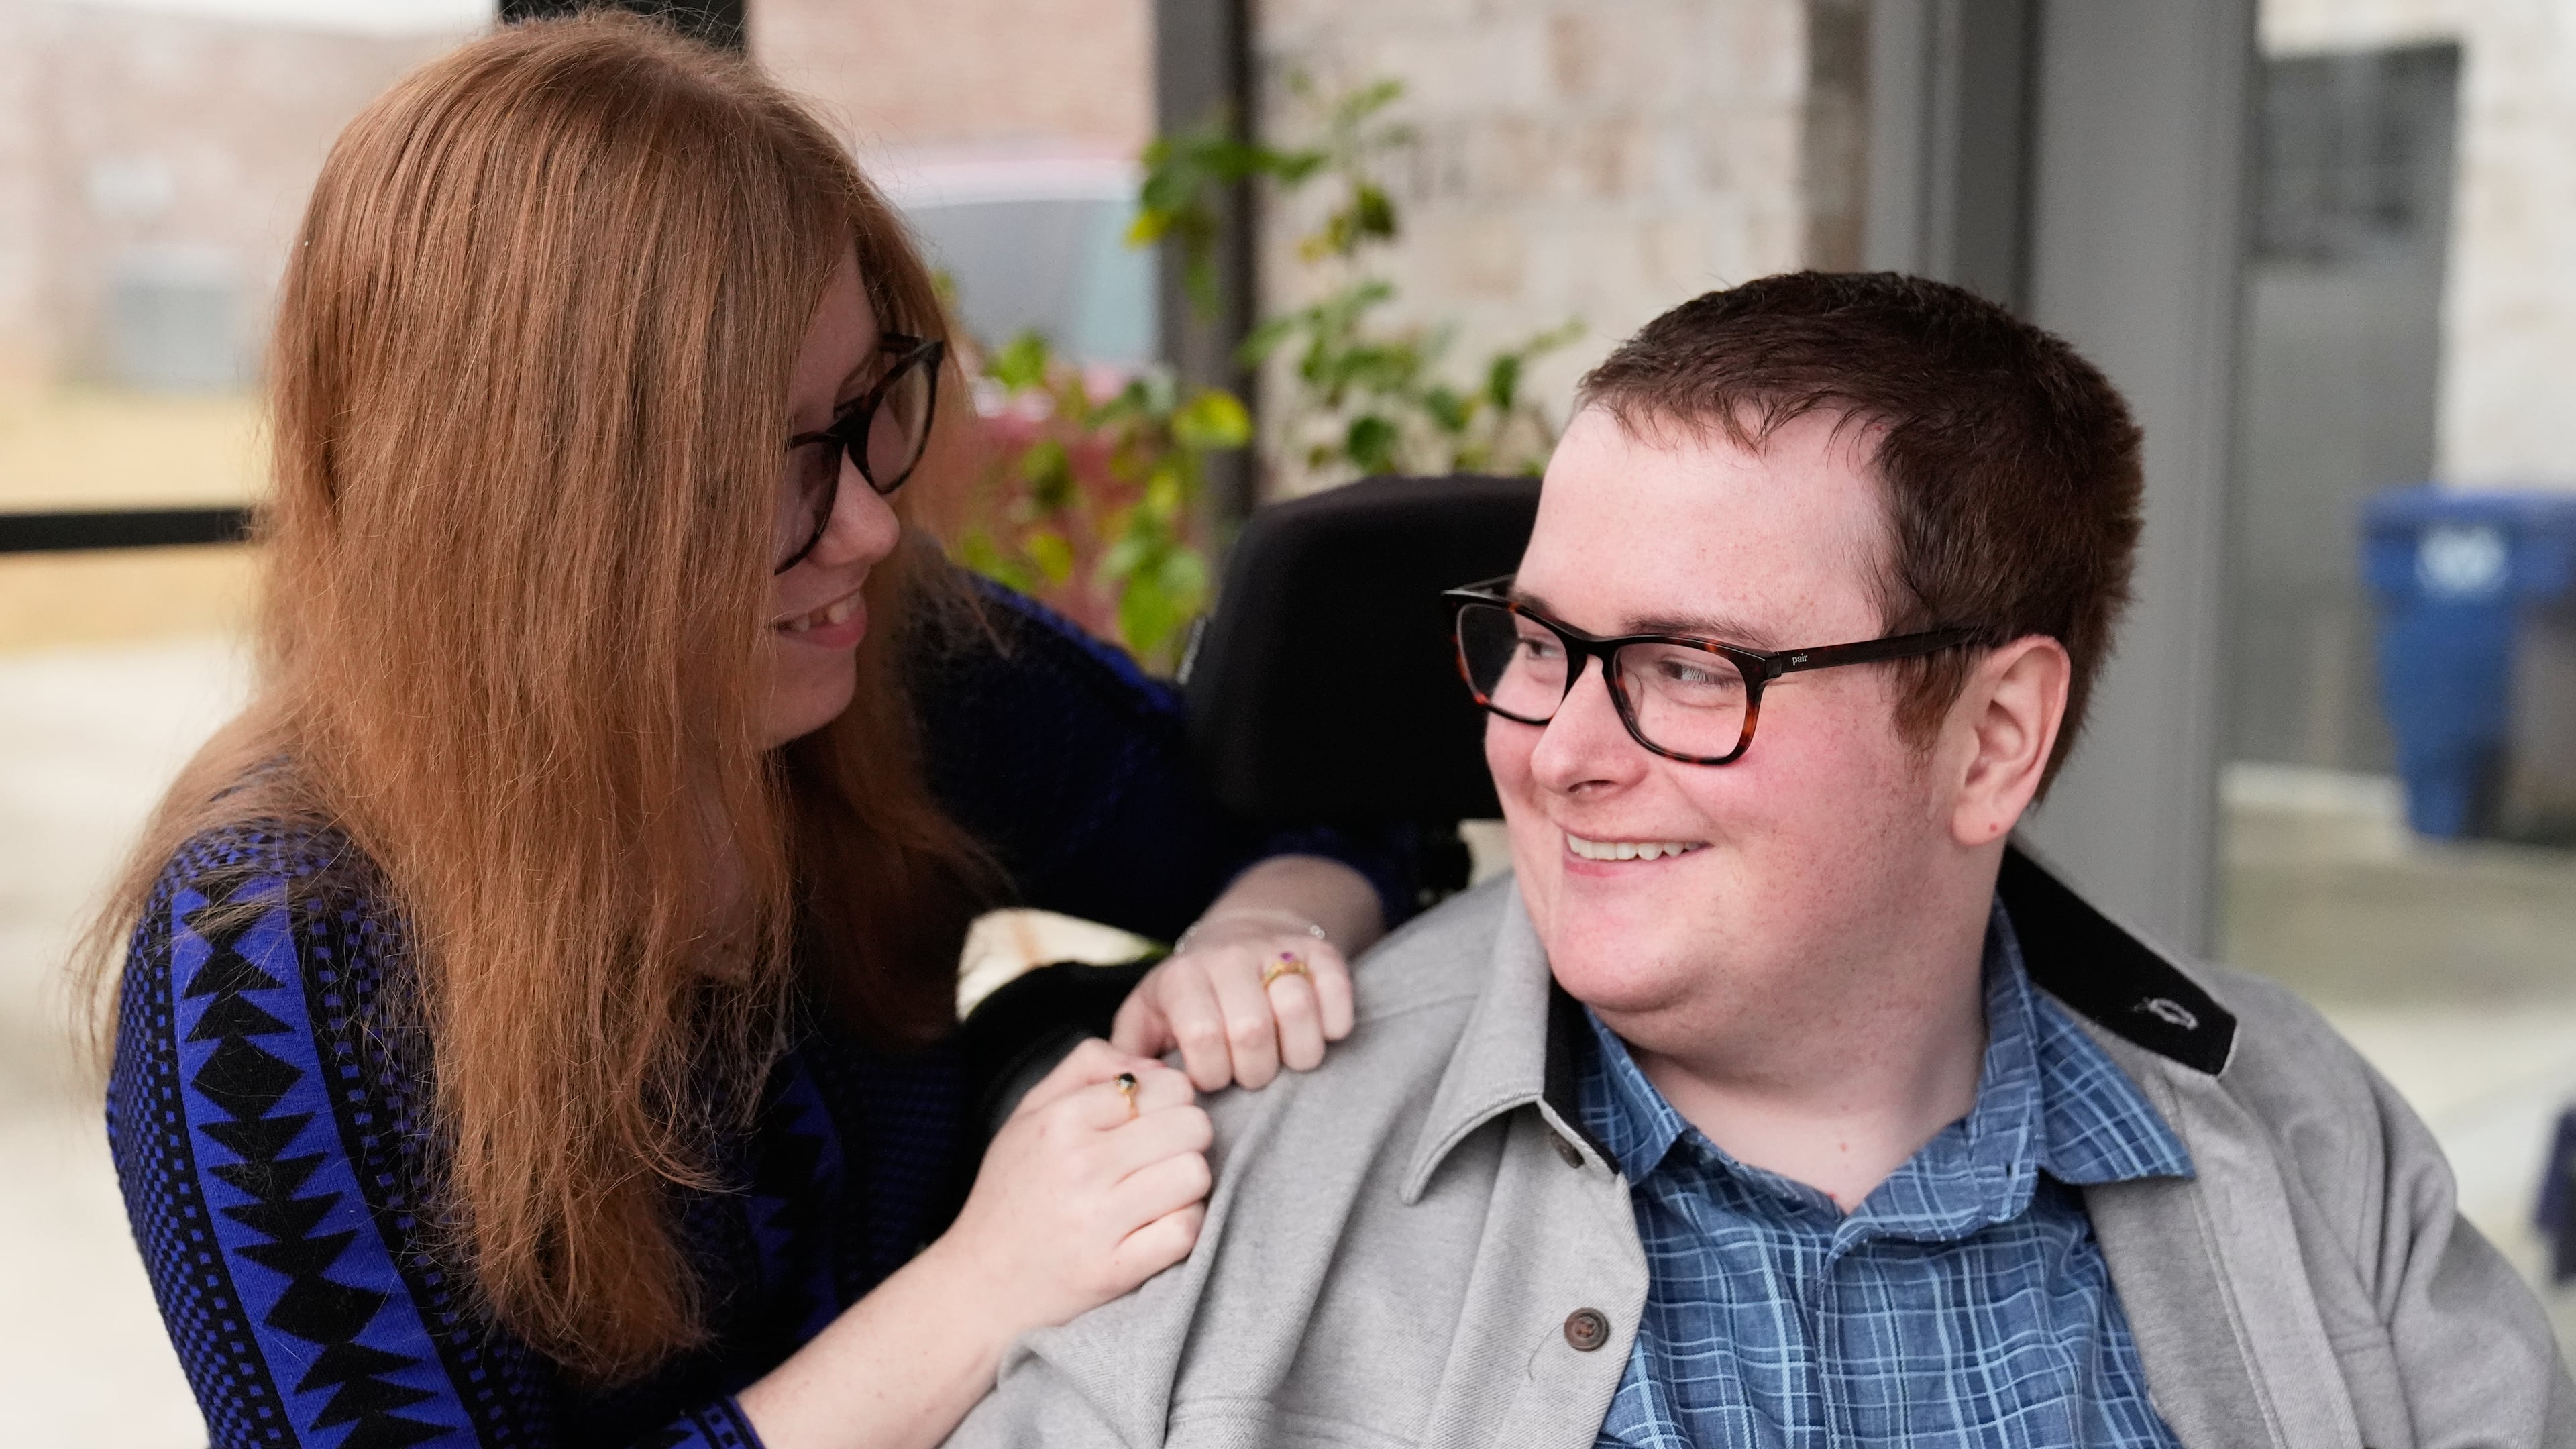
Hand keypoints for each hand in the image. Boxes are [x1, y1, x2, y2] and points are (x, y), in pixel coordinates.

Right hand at [929, 1039, 1210, 1338]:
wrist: (979, 1286)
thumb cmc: (1012, 1193)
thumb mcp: (1030, 1113)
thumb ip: (1088, 1067)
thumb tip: (1156, 1064)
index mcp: (1061, 1119)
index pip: (1167, 1085)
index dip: (1172, 1102)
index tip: (1155, 1123)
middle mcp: (1080, 1165)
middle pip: (1192, 1125)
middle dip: (1186, 1139)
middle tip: (1162, 1158)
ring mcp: (1098, 1220)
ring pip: (1196, 1174)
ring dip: (1188, 1185)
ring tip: (1160, 1193)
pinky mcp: (1115, 1270)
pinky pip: (1187, 1230)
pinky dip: (1183, 1228)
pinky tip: (1157, 1227)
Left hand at [1112, 914, 1356, 1090]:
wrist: (1239, 935)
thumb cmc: (1188, 997)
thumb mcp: (1145, 1017)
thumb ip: (1126, 1056)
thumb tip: (1126, 1092)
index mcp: (1183, 977)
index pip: (1202, 1036)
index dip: (1211, 1072)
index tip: (1211, 1077)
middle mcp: (1230, 957)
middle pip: (1252, 1029)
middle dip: (1255, 1072)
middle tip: (1250, 1074)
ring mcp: (1278, 950)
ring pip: (1297, 1008)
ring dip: (1297, 1054)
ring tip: (1285, 1060)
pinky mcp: (1321, 952)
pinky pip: (1337, 990)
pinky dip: (1335, 1023)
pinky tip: (1318, 1035)